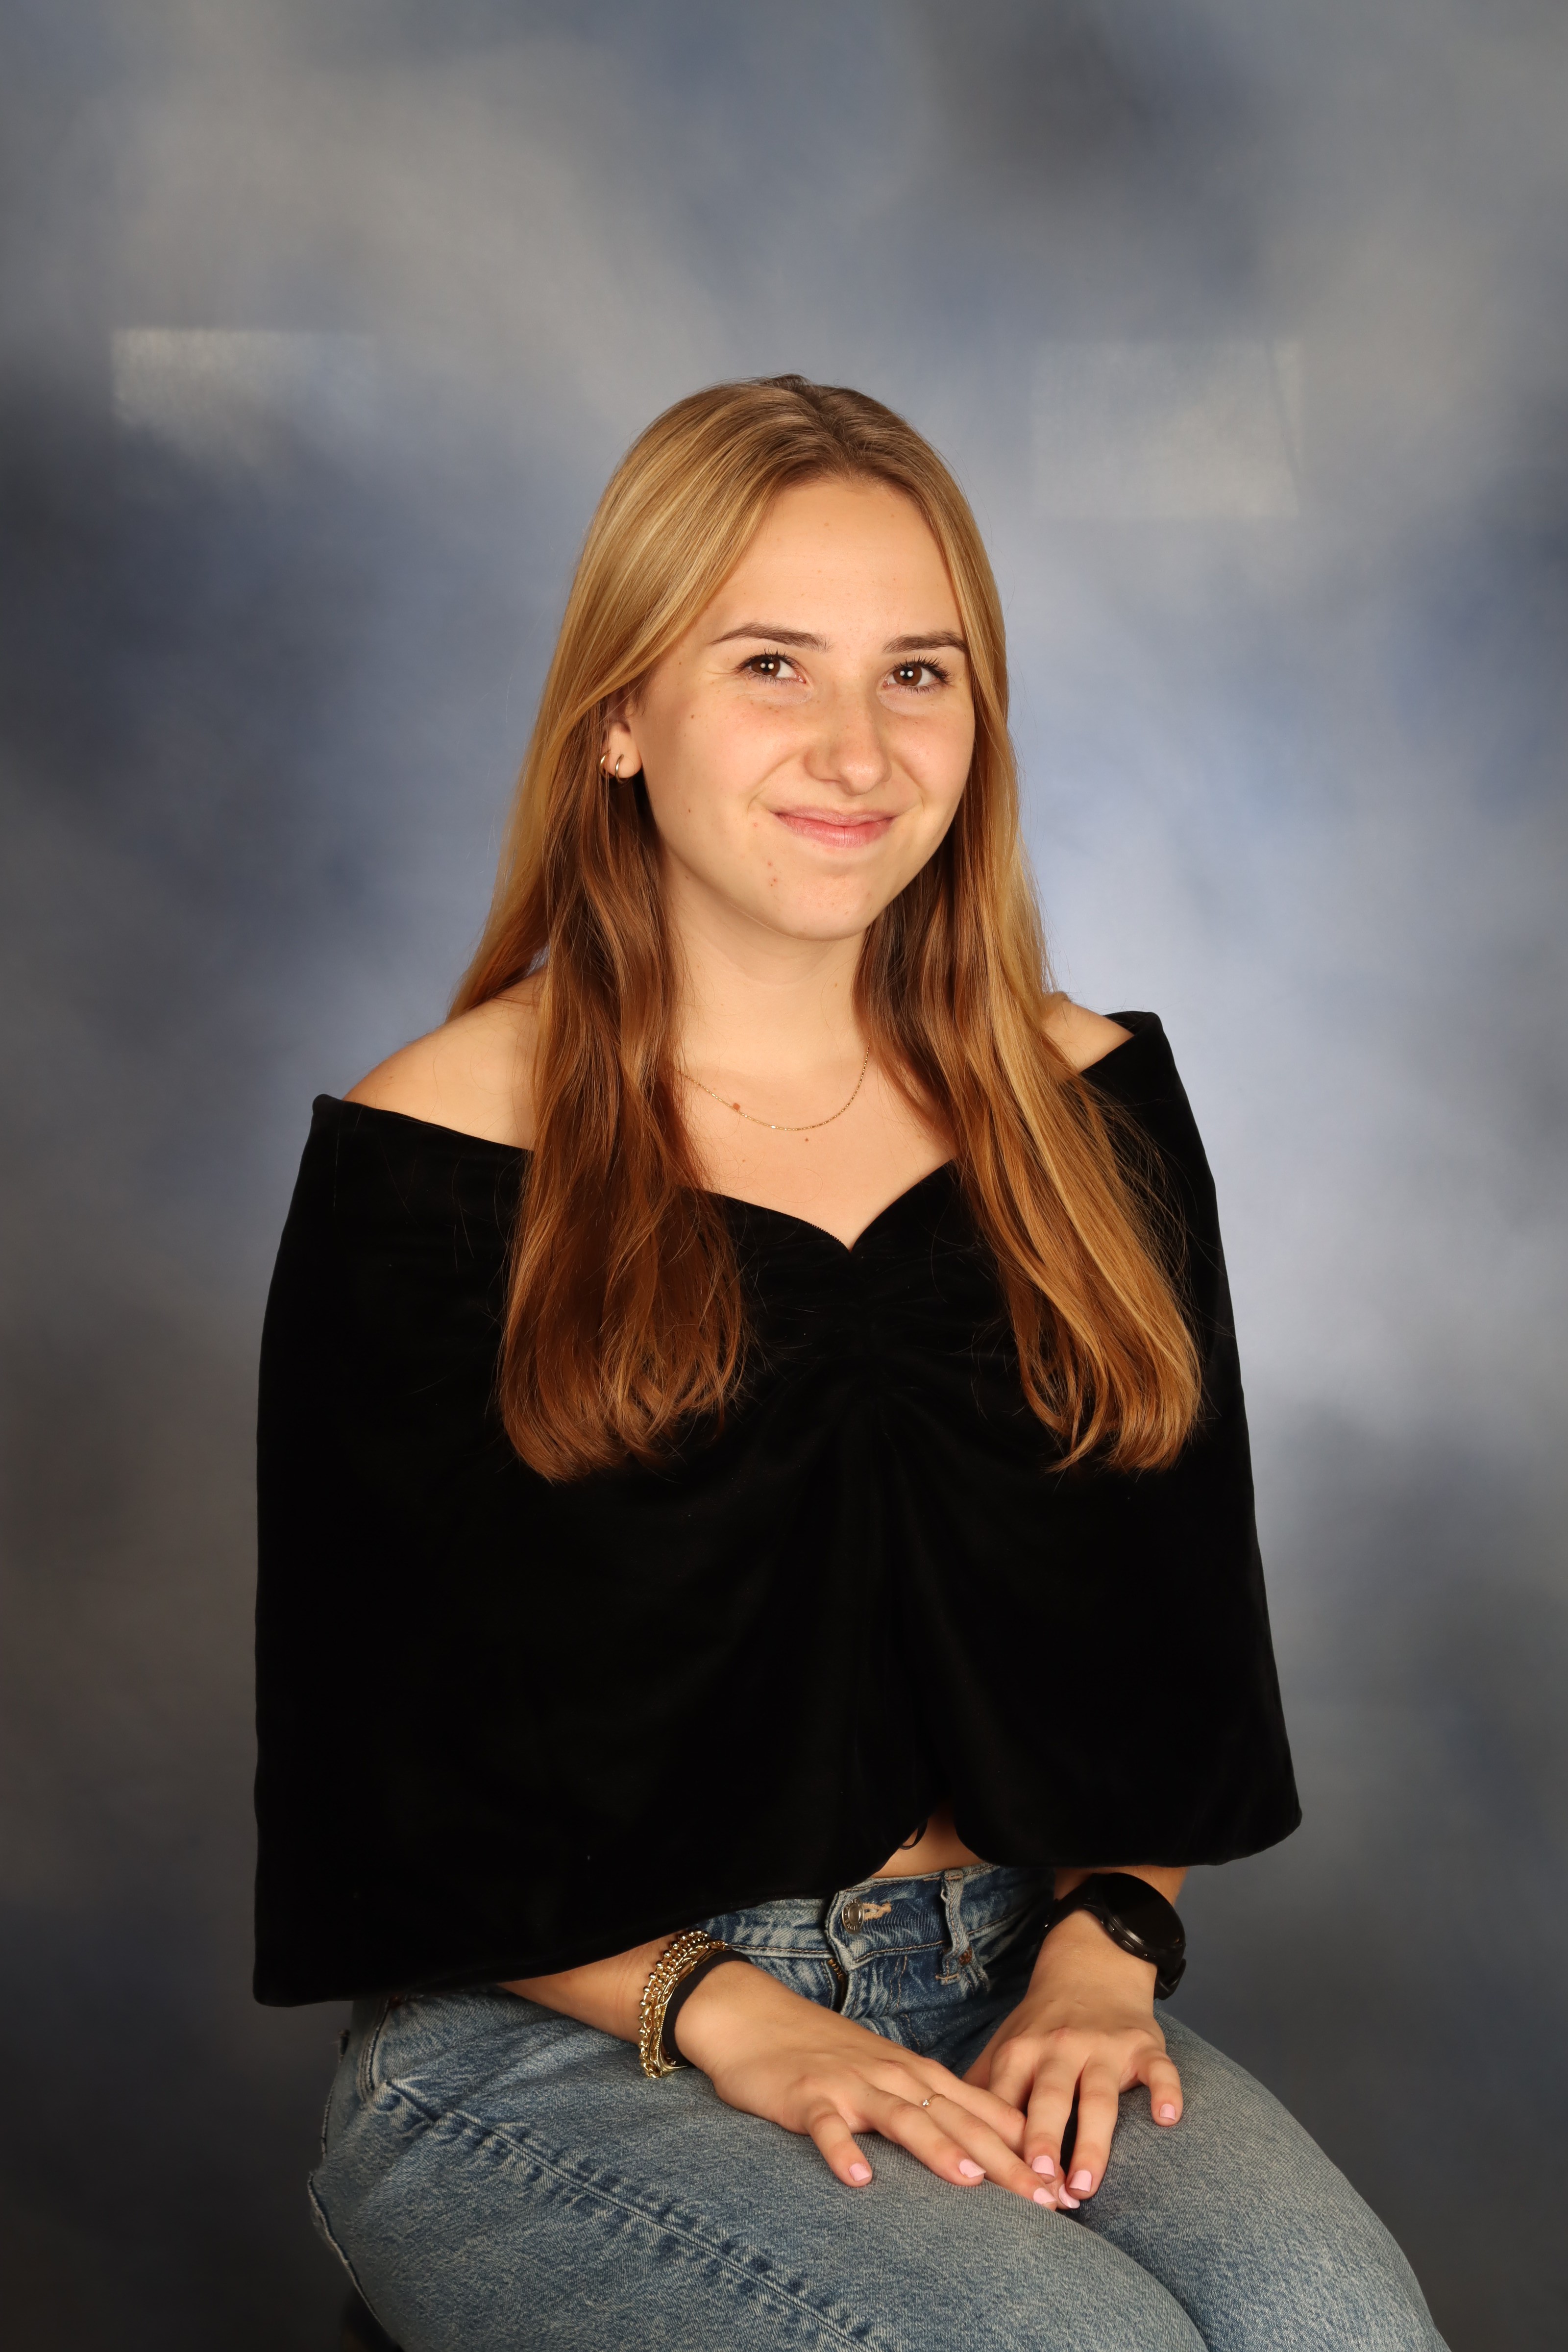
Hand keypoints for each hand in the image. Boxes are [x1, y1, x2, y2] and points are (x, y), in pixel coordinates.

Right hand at [675, 1957, 1057, 2204]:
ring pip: (900, 2117)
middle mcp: (891, 2076)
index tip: (1061, 2184)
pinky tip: (858, 2179)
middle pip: (955, 2119)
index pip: (981, 2111)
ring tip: (969, 2179)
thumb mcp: (887, 2074)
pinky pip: (827, 2126)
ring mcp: (849, 2085)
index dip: (1024, 2147)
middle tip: (1042, 2198)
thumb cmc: (825, 2054)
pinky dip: (843, 2151)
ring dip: (935, 2147)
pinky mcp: (806, 2097)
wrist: (754, 2018)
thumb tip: (988, 2146)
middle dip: (1003, 2160)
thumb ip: (932, 2106)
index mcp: (916, 2074)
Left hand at [964, 1910, 1182, 2204]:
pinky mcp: (1143, 2045)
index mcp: (1022, 2052)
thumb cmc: (1041, 2024)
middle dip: (1043, 2138)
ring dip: (1093, 2141)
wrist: (1090, 1965)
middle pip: (1050, 2097)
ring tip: (1086, 2185)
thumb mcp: (1005, 2046)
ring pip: (1100, 2096)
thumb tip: (947, 2141)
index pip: (1005, 2102)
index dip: (999, 2142)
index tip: (995, 2184)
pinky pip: (1158, 2069)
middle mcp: (1060, 2048)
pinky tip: (1168, 2118)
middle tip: (1040, 2182)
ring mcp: (1103, 2047)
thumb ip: (981, 2091)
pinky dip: (1165, 2091)